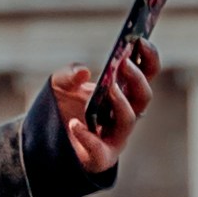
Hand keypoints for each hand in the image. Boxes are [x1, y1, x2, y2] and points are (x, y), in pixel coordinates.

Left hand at [52, 41, 156, 181]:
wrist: (48, 138)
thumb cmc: (64, 107)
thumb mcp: (60, 84)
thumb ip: (69, 74)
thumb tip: (83, 71)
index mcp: (124, 92)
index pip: (147, 73)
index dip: (149, 57)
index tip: (140, 39)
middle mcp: (126, 114)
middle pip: (143, 97)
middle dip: (136, 78)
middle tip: (123, 62)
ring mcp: (116, 136)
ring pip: (129, 120)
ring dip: (121, 103)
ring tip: (109, 88)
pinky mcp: (101, 156)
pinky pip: (99, 148)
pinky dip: (87, 136)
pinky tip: (74, 124)